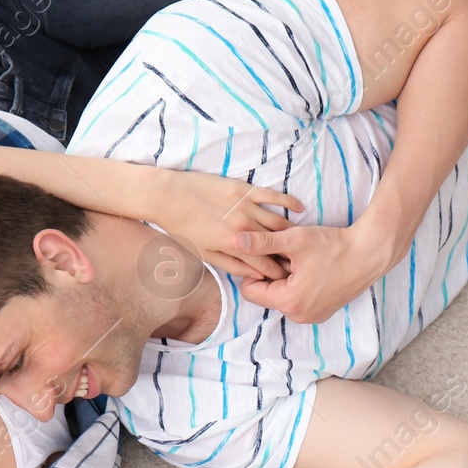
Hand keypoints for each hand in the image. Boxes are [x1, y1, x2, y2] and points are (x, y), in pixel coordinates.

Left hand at [148, 168, 303, 281]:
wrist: (167, 195)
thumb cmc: (182, 228)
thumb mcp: (204, 254)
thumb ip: (230, 264)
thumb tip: (251, 275)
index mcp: (233, 245)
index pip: (264, 264)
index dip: (277, 273)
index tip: (287, 278)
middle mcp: (244, 226)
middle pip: (275, 245)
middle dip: (288, 257)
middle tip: (298, 264)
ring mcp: (246, 206)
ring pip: (278, 223)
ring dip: (291, 234)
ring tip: (300, 242)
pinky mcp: (244, 189)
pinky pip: (273, 196)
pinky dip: (289, 203)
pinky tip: (300, 209)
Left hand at [232, 223, 398, 323]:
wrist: (369, 254)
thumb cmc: (334, 246)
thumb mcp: (295, 240)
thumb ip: (262, 242)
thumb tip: (235, 240)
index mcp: (289, 301)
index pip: (250, 291)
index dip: (254, 269)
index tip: (268, 253)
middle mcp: (299, 316)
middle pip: (266, 295)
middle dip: (270, 274)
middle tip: (287, 255)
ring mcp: (312, 317)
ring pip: (282, 297)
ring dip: (284, 279)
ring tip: (301, 261)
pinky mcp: (322, 313)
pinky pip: (298, 301)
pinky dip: (298, 286)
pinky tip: (311, 269)